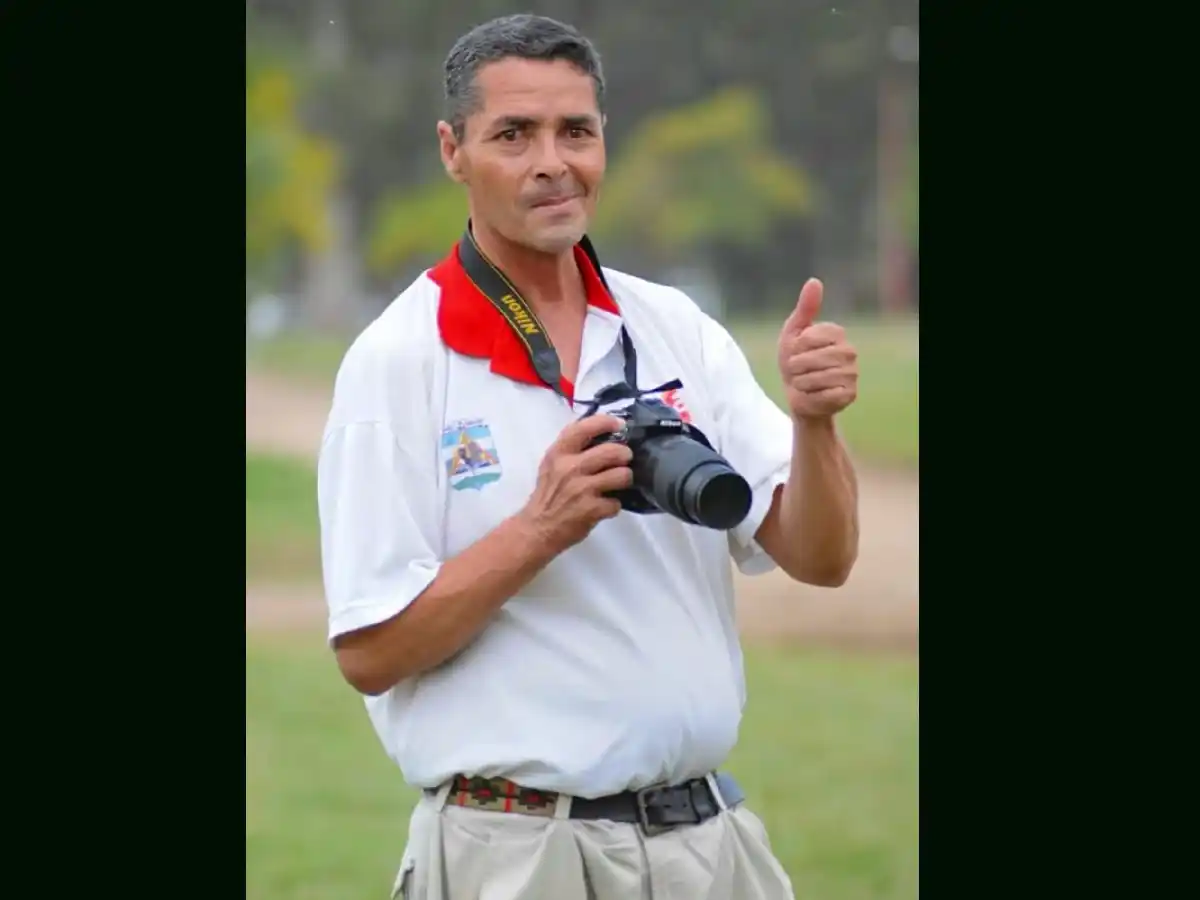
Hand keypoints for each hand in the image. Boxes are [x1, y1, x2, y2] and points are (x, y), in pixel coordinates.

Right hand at [517, 414, 633, 552]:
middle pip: (612, 451)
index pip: (584, 428)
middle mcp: (570, 468)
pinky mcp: (591, 509)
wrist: (538, 528)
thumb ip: (573, 449)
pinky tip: (604, 507)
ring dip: (624, 480)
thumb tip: (604, 436)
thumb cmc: (549, 494)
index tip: (619, 424)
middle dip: (625, 455)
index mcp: (559, 453)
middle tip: (624, 460)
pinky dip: (613, 506)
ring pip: (622, 475)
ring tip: (617, 484)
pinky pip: (616, 503)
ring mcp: (581, 489)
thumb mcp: (553, 464)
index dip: (606, 422)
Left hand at [777, 278, 858, 420]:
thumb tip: (814, 281)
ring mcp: (852, 373)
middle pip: (812, 359)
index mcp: (836, 332)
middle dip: (795, 367)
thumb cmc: (795, 360)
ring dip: (801, 383)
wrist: (798, 394)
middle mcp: (849, 351)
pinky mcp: (850, 394)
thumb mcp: (794, 332)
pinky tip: (814, 394)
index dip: (794, 347)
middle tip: (797, 370)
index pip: (808, 338)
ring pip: (817, 378)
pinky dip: (812, 396)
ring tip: (804, 382)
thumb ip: (805, 308)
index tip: (795, 351)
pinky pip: (825, 394)